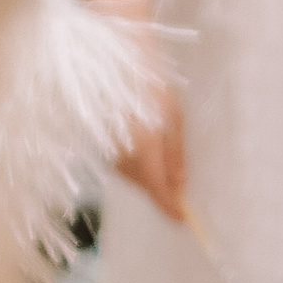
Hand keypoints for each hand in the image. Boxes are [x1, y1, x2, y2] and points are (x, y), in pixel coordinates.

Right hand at [112, 85, 187, 223]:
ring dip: (148, 179)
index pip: (157, 189)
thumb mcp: (173, 114)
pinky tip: (144, 155)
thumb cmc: (149, 83)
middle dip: (161, 192)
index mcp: (145, 146)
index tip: (183, 219)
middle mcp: (123, 153)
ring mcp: (108, 150)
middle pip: (144, 186)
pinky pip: (121, 166)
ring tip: (163, 168)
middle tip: (178, 192)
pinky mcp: (99, 145)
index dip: (169, 207)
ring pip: (131, 178)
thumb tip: (180, 183)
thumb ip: (176, 152)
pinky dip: (135, 168)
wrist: (111, 64)